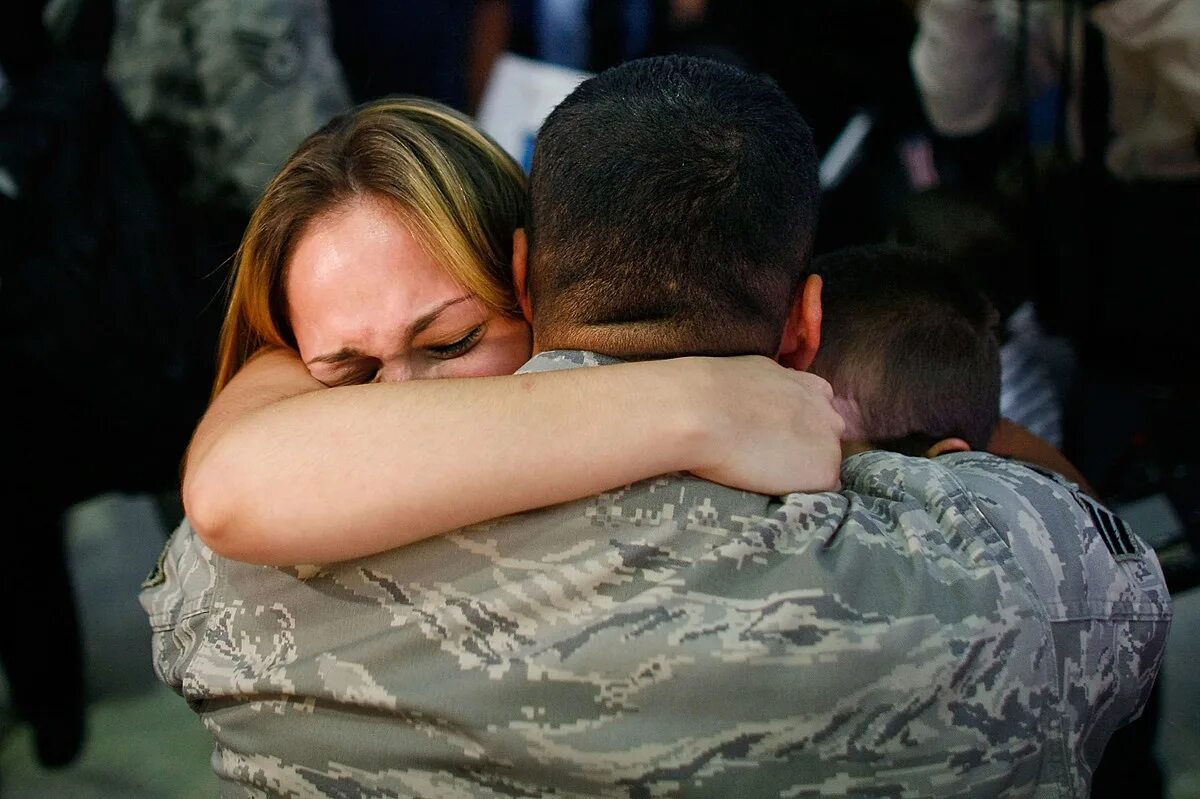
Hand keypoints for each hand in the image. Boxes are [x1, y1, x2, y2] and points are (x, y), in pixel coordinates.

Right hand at [684, 356, 844, 494]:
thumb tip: (763, 402)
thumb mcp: (753, 374)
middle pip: (825, 439)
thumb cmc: (712, 392)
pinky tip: (772, 487)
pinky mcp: (824, 472)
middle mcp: (827, 412)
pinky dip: (801, 493)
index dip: (796, 427)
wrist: (701, 413)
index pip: (817, 412)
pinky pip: (821, 491)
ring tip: (765, 474)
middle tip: (767, 455)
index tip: (774, 434)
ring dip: (802, 471)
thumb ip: (773, 389)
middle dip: (803, 448)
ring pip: (824, 465)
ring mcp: (830, 443)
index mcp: (811, 386)